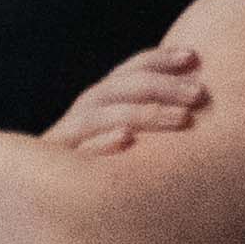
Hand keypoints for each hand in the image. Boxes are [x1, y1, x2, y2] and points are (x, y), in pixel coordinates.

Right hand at [46, 45, 215, 157]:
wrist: (45, 187)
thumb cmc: (100, 156)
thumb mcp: (120, 126)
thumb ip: (147, 110)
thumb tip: (197, 96)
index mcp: (104, 95)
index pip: (133, 68)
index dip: (161, 58)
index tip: (194, 56)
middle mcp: (88, 108)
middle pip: (124, 87)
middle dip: (164, 86)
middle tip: (200, 94)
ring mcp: (72, 132)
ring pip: (106, 115)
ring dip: (146, 113)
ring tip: (183, 118)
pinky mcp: (63, 161)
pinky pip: (83, 151)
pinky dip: (103, 143)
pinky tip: (127, 139)